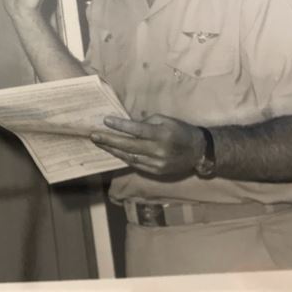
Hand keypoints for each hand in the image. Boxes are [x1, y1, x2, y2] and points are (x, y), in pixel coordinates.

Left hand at [90, 114, 205, 177]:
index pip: (137, 130)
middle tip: (94, 136)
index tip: (105, 120)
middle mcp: (158, 150)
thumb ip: (147, 121)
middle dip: (109, 140)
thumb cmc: (181, 131)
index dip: (120, 126)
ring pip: (129, 157)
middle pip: (128, 146)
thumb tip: (128, 124)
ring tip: (99, 143)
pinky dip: (122, 157)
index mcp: (162, 134)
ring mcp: (156, 163)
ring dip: (112, 150)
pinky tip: (113, 151)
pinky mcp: (155, 171)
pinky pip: (134, 164)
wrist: (198, 152)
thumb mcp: (167, 120)